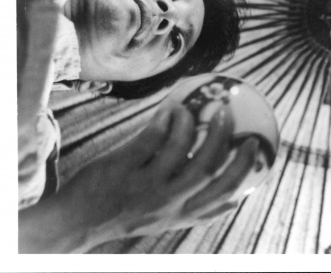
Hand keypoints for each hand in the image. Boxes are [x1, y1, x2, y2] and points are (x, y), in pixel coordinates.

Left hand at [44, 103, 259, 250]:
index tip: (255, 146)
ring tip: (189, 109)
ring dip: (189, 121)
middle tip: (226, 112)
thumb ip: (196, 209)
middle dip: (222, 135)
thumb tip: (236, 201)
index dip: (244, 167)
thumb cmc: (126, 215)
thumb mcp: (166, 220)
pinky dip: (163, 120)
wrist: (74, 222)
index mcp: (181, 213)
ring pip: (180, 147)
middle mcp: (167, 202)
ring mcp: (144, 186)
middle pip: (208, 165)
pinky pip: (150, 137)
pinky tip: (167, 110)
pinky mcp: (123, 169)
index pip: (223, 192)